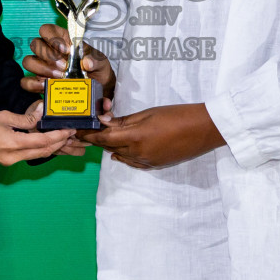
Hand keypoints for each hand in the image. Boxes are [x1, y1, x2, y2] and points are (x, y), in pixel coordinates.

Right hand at [0, 103, 72, 165]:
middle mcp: (15, 157)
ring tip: (63, 138)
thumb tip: (41, 112)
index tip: (69, 130)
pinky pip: (29, 155)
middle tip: (71, 134)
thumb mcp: (3, 117)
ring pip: (37, 155)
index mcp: (14, 144)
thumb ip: (25, 117)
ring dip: (51, 147)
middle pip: (44, 152)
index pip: (44, 142)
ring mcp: (11, 161)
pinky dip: (40, 149)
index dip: (59, 136)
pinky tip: (45, 141)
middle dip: (60, 143)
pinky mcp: (8, 161)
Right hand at [21, 24, 115, 155]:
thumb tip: (86, 62)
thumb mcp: (100, 62)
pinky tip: (47, 86)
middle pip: (35, 44)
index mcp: (62, 40)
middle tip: (64, 66)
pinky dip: (34, 84)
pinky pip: (26, 82)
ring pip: (28, 61)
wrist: (97, 88)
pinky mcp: (38, 83)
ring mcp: (42, 67)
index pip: (46, 29)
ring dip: (42, 69)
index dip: (52, 37)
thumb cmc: (96, 69)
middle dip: (48, 55)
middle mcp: (49, 51)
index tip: (66, 50)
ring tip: (59, 77)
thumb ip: (95, 60)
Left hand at [76, 104, 224, 168]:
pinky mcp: (155, 165)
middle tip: (86, 132)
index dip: (88, 135)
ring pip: (120, 156)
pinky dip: (123, 157)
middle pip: (109, 147)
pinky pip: (133, 163)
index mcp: (134, 137)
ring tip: (100, 139)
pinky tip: (118, 154)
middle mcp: (137, 153)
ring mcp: (147, 162)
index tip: (77, 130)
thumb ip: (124, 121)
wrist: (203, 129)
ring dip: (110, 148)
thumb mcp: (147, 113)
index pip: (103, 138)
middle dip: (97, 140)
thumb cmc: (176, 115)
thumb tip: (104, 122)